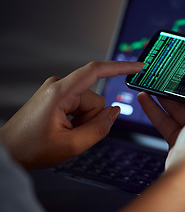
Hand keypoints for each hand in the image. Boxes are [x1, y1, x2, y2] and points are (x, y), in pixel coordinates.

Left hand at [0, 61, 143, 168]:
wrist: (8, 151)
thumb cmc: (30, 148)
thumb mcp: (71, 146)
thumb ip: (99, 128)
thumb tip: (114, 112)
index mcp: (60, 92)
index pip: (95, 71)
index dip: (120, 67)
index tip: (138, 67)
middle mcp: (59, 86)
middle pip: (95, 99)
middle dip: (92, 119)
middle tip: (73, 135)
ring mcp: (58, 91)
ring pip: (90, 105)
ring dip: (84, 122)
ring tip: (65, 133)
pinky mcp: (58, 97)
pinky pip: (80, 107)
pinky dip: (78, 120)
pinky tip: (63, 129)